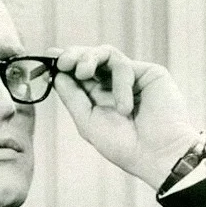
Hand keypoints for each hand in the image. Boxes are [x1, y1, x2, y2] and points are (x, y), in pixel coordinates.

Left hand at [51, 45, 200, 188]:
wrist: (156, 153)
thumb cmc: (122, 145)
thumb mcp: (88, 121)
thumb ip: (73, 97)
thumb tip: (57, 74)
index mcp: (97, 99)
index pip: (77, 75)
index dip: (63, 64)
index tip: (49, 56)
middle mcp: (112, 86)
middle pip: (90, 59)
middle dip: (74, 56)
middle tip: (63, 60)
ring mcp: (130, 78)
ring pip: (105, 54)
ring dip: (89, 59)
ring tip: (82, 72)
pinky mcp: (148, 73)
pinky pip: (123, 66)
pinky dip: (120, 84)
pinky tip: (125, 107)